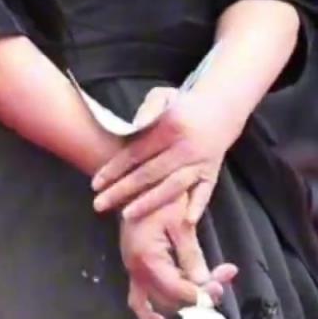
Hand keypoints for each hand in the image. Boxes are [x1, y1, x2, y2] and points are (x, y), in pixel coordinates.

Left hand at [92, 89, 238, 225]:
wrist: (221, 107)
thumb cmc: (182, 105)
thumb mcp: (163, 96)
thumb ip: (147, 109)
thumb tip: (134, 127)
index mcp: (171, 126)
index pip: (137, 151)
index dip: (115, 168)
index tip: (95, 183)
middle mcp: (185, 146)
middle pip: (149, 173)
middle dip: (122, 191)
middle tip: (99, 205)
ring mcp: (200, 161)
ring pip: (173, 187)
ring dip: (150, 203)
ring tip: (126, 216)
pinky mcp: (212, 172)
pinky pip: (205, 192)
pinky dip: (197, 206)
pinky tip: (185, 222)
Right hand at [121, 192, 236, 318]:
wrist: (135, 180)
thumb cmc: (158, 196)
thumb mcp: (180, 222)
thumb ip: (191, 255)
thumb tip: (205, 284)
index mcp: (147, 258)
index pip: (175, 289)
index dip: (199, 294)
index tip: (219, 290)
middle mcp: (136, 270)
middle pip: (166, 300)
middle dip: (194, 299)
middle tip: (219, 288)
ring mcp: (132, 270)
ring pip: (154, 303)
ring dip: (179, 305)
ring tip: (204, 298)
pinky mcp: (133, 266)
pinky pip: (141, 297)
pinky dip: (156, 307)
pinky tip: (173, 311)